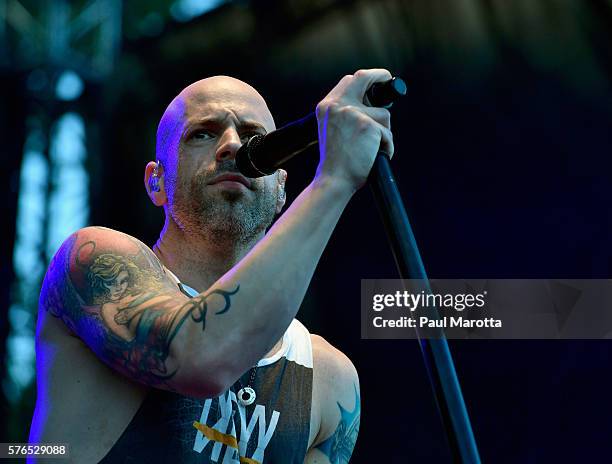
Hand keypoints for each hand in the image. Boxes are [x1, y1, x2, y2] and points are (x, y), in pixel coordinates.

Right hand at [314, 69, 394, 192]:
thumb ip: (344, 114)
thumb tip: (372, 105)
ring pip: (383, 115)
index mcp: (326, 106)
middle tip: (390, 82)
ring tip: (372, 149)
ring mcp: (353, 113)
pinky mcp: (368, 126)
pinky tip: (374, 156)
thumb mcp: (333, 130)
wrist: (333, 179)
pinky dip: (386, 147)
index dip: (366, 78)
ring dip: (384, 133)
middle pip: (364, 77)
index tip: (377, 79)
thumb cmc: (336, 161)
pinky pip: (387, 134)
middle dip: (381, 76)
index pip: (349, 80)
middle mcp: (337, 105)